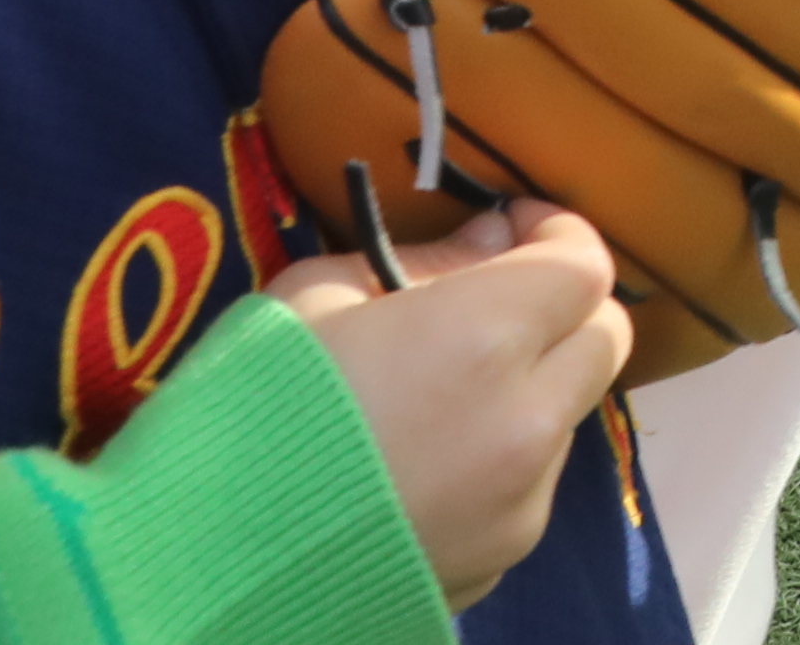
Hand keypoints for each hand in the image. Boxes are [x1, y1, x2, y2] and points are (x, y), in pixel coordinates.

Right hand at [268, 206, 630, 605]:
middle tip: (492, 304)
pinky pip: (527, 490)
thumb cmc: (244, 409)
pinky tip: (419, 469)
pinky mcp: (499, 567)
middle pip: (603, 341)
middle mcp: (527, 424)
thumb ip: (422, 264)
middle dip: (564, 307)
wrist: (196, 568)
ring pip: (567, 419)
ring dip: (531, 390)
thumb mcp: (314, 299)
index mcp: (487, 339)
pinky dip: (499, 463)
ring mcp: (521, 506)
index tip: (510, 232)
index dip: (555, 235)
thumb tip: (492, 244)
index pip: (586, 266)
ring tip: (436, 399)